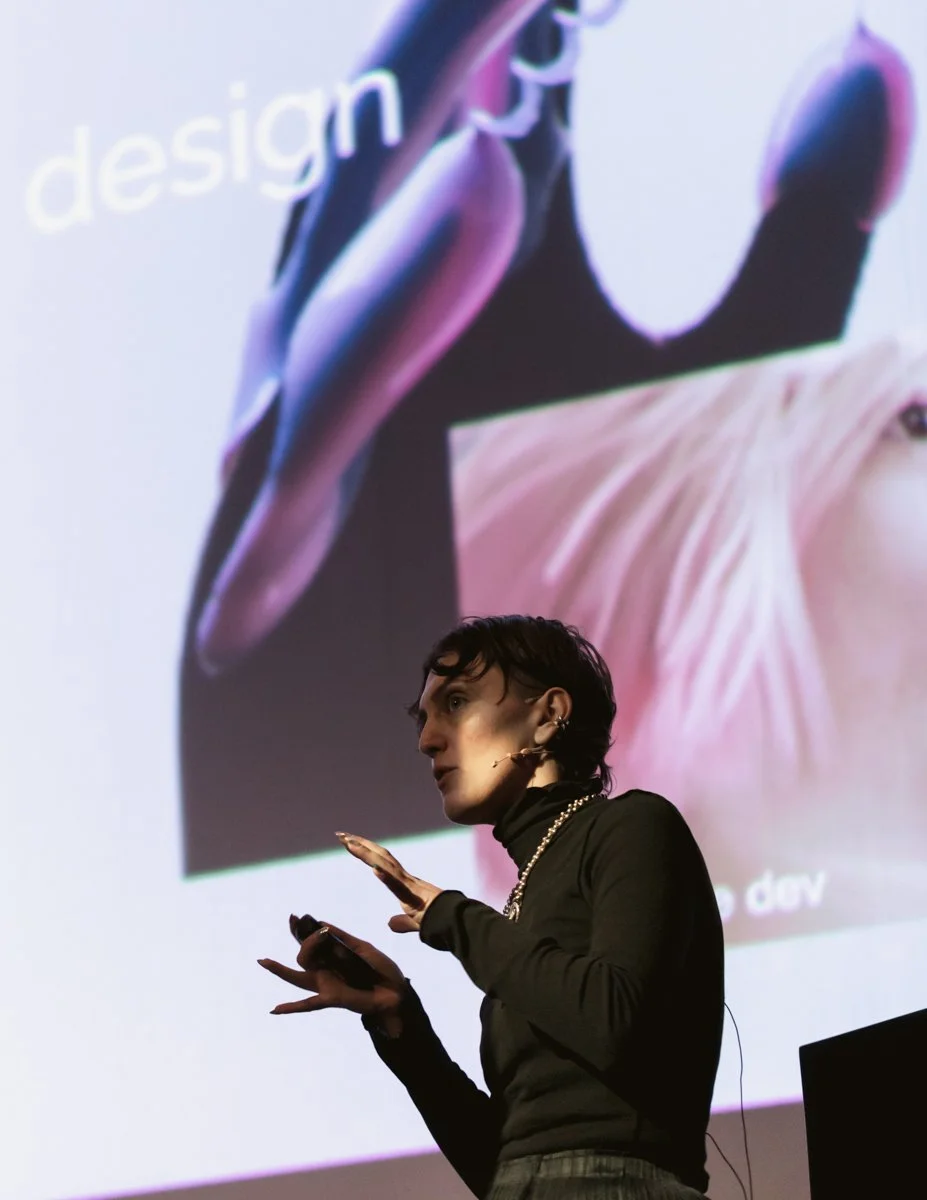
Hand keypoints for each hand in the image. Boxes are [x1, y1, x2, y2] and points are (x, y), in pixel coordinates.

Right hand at [258, 921, 406, 1016]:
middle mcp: (325, 970)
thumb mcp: (362, 947)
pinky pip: (308, 1004)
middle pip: (303, 955)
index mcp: (332, 957)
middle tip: (304, 927)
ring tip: (264, 961)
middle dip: (302, 940)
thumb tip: (322, 924)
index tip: (293, 917)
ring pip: (297, 977)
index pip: (310, 942)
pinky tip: (274, 1010)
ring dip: (281, 970)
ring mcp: (326, 985)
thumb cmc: (380, 969)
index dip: (300, 930)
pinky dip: (291, 1008)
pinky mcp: (332, 998)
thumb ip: (342, 938)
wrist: (396, 991)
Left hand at [335, 832, 442, 932]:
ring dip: (366, 853)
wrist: (453, 922)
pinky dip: (385, 876)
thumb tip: (390, 924)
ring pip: (384, 864)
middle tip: (340, 834)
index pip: (379, 862)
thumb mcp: (412, 923)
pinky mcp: (412, 895)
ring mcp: (407, 884)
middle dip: (359, 843)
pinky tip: (373, 868)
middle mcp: (403, 877)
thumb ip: (401, 922)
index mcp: (402, 882)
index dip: (364, 851)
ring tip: (348, 842)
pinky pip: (397, 884)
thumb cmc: (435, 920)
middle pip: (378, 855)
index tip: (347, 841)